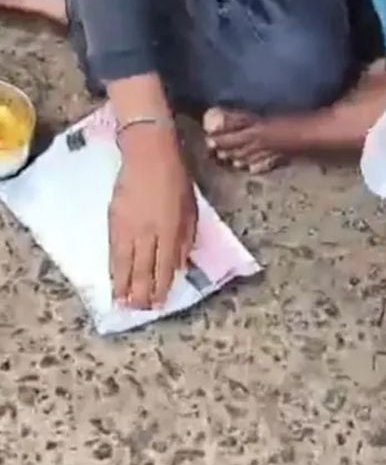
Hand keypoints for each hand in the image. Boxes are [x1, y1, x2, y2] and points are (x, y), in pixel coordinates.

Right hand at [111, 124, 196, 308]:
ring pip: (126, 263)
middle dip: (142, 292)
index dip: (162, 286)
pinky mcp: (114, 220)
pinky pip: (114, 251)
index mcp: (172, 230)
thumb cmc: (176, 180)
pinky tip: (114, 279)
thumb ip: (186, 238)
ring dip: (124, 285)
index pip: (166, 266)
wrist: (148, 155)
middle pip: (144, 269)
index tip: (160, 303)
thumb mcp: (192, 210)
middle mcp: (149, 232)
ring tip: (123, 303)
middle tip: (140, 310)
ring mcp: (129, 227)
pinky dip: (114, 268)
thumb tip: (180, 265)